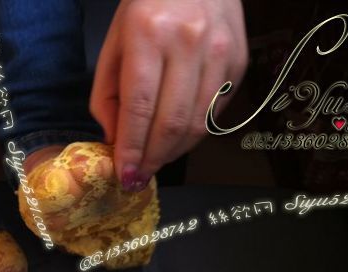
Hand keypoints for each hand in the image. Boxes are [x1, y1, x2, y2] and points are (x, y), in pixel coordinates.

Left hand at [90, 0, 247, 190]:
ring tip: (156, 161)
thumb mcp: (113, 43)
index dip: (132, 149)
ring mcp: (220, 52)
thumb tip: (116, 141)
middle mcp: (188, 43)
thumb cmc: (147, 7)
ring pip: (198, 124)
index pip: (139, 108)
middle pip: (172, 123)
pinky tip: (178, 137)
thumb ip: (107, 95)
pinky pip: (216, 112)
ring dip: (174, 152)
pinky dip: (194, 133)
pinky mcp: (239, 61)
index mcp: (148, 35)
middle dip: (153, 159)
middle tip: (140, 177)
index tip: (125, 175)